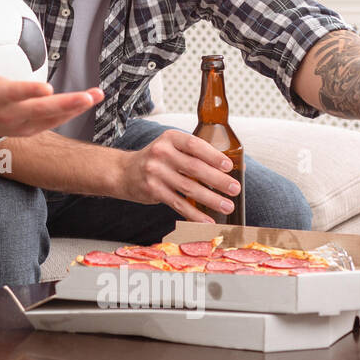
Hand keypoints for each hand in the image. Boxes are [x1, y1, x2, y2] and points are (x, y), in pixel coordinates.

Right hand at [0, 18, 103, 138]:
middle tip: (88, 96)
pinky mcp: (25, 129)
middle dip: (66, 104)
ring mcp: (18, 124)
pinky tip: (86, 102)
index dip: (30, 92)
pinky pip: (50, 123)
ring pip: (50, 118)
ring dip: (74, 108)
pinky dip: (68, 114)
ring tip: (96, 95)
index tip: (47, 88)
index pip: (14, 94)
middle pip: (40, 111)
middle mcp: (7, 113)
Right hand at [117, 130, 241, 223]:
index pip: (195, 145)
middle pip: (195, 168)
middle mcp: (161, 153)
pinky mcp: (152, 190)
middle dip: (218, 180)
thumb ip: (196, 154)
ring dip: (211, 199)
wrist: (124, 172)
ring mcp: (155, 172)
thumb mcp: (172, 147)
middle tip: (235, 189)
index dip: (213, 156)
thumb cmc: (156, 160)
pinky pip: (178, 203)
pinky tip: (207, 220)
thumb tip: (234, 167)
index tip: (229, 166)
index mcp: (170, 138)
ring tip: (227, 206)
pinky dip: (194, 214)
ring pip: (189, 188)